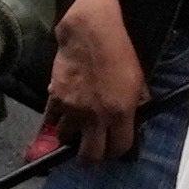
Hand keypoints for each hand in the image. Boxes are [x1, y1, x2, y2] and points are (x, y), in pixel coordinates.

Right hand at [46, 0, 150, 168]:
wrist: (90, 32)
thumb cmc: (119, 51)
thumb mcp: (137, 79)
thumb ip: (135, 103)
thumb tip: (134, 116)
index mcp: (121, 113)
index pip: (119, 148)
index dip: (117, 151)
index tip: (115, 146)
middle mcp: (96, 117)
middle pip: (90, 156)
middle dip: (91, 156)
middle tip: (92, 148)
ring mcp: (73, 109)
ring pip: (65, 138)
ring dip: (70, 135)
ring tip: (75, 127)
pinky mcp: (55, 98)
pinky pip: (51, 119)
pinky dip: (55, 120)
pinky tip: (60, 115)